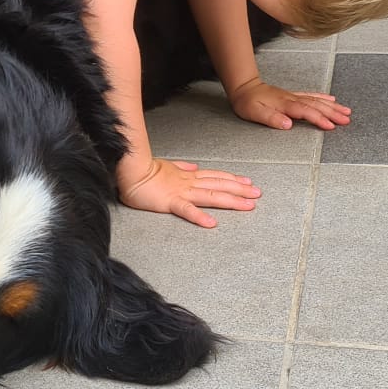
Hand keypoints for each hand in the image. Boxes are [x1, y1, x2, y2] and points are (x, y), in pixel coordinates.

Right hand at [120, 157, 260, 228]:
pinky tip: (212, 224)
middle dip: (240, 190)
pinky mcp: (169, 203)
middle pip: (219, 185)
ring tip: (247, 205)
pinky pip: (186, 211)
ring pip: (210, 196)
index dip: (232, 179)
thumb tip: (193, 166)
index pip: (215, 176)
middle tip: (258, 194)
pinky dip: (200, 217)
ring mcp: (180, 192)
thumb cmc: (144, 171)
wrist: (129, 172)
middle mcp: (188, 183)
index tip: (248, 182)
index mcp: (187, 175)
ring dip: (230, 200)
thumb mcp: (166, 165)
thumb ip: (181, 167)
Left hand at [227, 77, 352, 131]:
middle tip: (347, 120)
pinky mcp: (293, 95)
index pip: (305, 111)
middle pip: (316, 105)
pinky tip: (332, 99)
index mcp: (284, 104)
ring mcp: (294, 96)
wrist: (244, 87)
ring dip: (332, 106)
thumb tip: (287, 124)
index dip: (318, 118)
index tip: (330, 126)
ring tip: (346, 112)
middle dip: (333, 113)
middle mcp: (292, 99)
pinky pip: (311, 95)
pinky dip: (323, 97)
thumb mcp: (254, 112)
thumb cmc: (247, 102)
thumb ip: (271, 118)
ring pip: (317, 100)